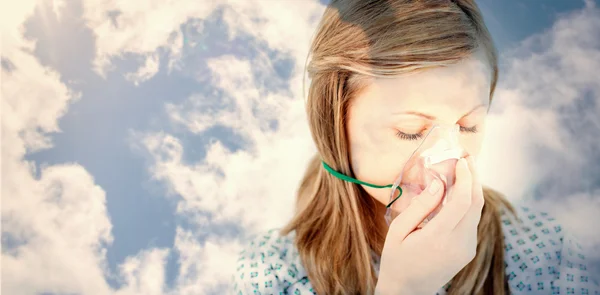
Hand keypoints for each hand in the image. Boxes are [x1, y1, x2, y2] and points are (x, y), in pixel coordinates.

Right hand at [375, 156, 483, 294]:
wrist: (407, 291)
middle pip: (476, 204)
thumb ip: (419, 207)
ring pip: (476, 212)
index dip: (466, 177)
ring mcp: (466, 249)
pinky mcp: (468, 251)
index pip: (462, 202)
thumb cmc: (396, 259)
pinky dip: (468, 203)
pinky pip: (472, 221)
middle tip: (466, 158)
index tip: (461, 160)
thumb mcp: (398, 230)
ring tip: (462, 170)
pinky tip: (457, 193)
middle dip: (474, 177)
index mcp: (438, 238)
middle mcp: (458, 243)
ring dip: (472, 189)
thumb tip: (438, 184)